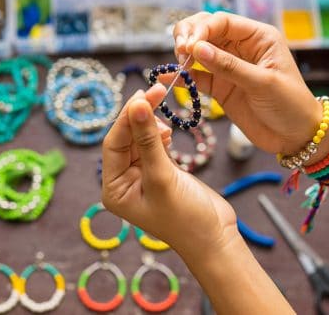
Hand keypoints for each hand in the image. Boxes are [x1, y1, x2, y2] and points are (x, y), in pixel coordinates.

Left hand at [102, 84, 236, 260]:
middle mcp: (122, 182)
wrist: (216, 238)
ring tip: (164, 113)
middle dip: (139, 115)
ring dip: (150, 123)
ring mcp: (141, 176)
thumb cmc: (186, 217)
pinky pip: (153, 145)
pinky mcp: (159, 171)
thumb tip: (135, 104)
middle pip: (125, 138)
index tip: (142, 94)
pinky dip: (159, 134)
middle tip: (156, 90)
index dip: (127, 117)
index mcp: (113, 189)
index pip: (113, 144)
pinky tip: (168, 131)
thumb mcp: (163, 177)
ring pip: (139, 138)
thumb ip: (148, 140)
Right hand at [172, 12, 328, 157]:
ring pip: (198, 51)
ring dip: (183, 54)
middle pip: (206, 30)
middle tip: (180, 52)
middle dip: (189, 36)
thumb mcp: (262, 83)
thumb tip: (197, 49)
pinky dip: (182, 76)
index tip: (188, 46)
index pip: (222, 22)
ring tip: (178, 65)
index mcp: (258, 38)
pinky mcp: (219, 87)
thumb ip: (228, 66)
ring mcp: (227, 67)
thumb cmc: (290, 105)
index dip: (202, 29)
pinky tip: (166, 77)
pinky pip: (197, 76)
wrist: (294, 137)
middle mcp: (240, 48)